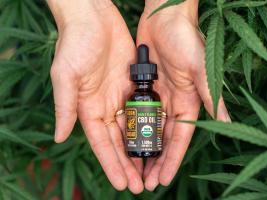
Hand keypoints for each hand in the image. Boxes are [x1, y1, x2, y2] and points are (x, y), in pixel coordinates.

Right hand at [48, 0, 142, 192]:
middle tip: (141, 186)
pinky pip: (144, 109)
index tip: (122, 184)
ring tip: (153, 169)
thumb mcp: (66, 76)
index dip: (112, 164)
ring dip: (142, 149)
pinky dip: (151, 125)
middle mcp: (105, 106)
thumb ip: (65, 107)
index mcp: (88, 108)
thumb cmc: (75, 44)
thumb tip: (59, 137)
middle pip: (120, 142)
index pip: (102, 144)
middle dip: (129, 164)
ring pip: (133, 129)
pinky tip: (160, 139)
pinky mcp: (133, 84)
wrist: (94, 18)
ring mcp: (120, 96)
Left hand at [137, 0, 229, 190]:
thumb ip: (210, 94)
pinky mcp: (143, 86)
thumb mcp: (200, 67)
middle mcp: (173, 102)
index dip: (171, 160)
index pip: (179, 139)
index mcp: (188, 102)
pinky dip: (131, 127)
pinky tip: (123, 140)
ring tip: (132, 168)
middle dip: (154, 160)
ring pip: (148, 129)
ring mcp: (157, 96)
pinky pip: (136, 111)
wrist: (164, 17)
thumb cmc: (185, 38)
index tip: (161, 179)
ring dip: (141, 148)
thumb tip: (226, 122)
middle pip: (162, 139)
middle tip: (144, 182)